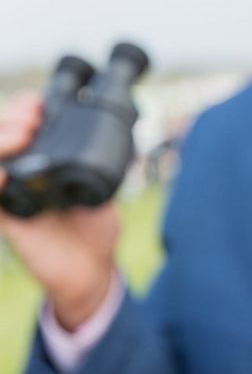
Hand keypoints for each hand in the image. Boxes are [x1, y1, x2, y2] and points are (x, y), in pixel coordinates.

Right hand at [0, 92, 119, 329]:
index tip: (40, 103)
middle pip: (2, 135)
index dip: (24, 108)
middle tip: (33, 117)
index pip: (22, 124)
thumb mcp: (105, 189)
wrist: (92, 270)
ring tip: (25, 134)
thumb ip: (103, 166)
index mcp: (46, 162)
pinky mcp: (7, 217)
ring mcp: (14, 193)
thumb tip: (117, 142)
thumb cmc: (95, 229)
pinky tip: (6, 173)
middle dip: (11, 116)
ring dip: (2, 139)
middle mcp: (25, 174)